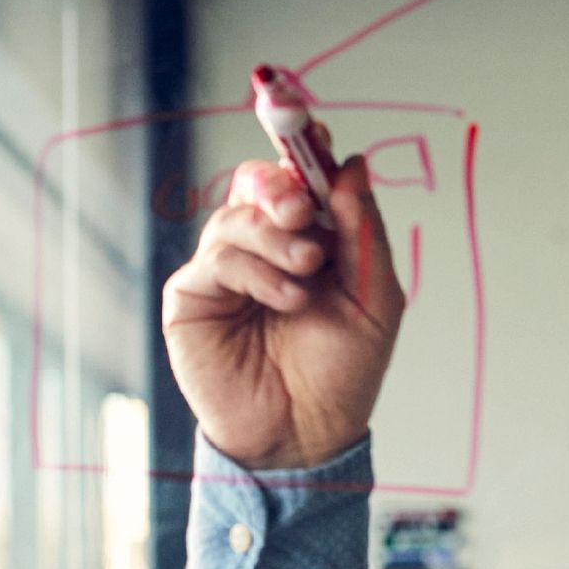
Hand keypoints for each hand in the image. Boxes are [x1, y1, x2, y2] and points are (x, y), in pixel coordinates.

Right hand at [161, 122, 405, 469]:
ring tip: (308, 269)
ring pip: (235, 217)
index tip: (316, 134)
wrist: (309, 435)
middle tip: (305, 210)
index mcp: (308, 240)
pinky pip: (217, 259)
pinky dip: (257, 271)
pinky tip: (288, 299)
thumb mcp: (375, 300)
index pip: (298, 178)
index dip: (304, 150)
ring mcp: (223, 270)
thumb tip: (352, 165)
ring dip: (277, 237)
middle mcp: (262, 247)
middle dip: (282, 186)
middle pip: (255, 183)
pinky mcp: (193, 297)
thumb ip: (364, 233)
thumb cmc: (342, 371)